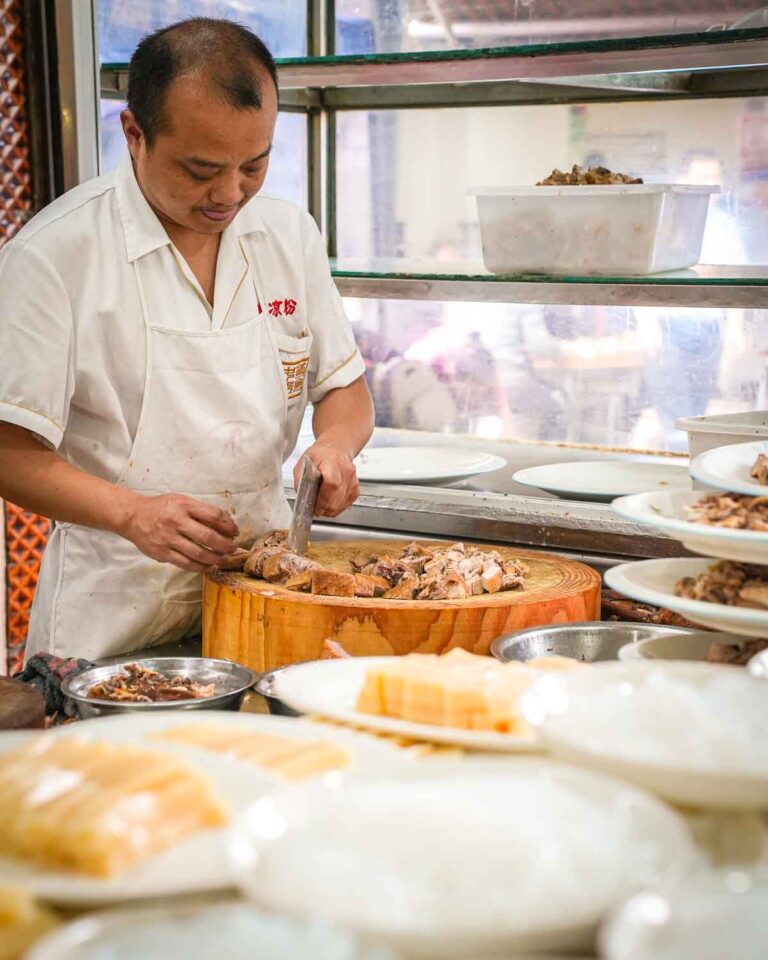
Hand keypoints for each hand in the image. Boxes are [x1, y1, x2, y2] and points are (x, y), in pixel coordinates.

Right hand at [123, 494, 238, 572]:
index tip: (234, 532)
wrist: (133, 516)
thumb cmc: (162, 508)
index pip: (213, 515)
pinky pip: (185, 563)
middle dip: (225, 545)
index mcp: (184, 506)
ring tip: (223, 559)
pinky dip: (200, 566)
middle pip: (207, 536)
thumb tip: (225, 524)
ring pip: (198, 553)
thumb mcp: (182, 501)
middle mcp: (176, 522)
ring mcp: (168, 539)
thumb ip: (201, 511)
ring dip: (215, 558)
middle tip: (232, 548)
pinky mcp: (162, 553)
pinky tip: (208, 566)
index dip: (228, 525)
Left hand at [296, 443, 358, 516]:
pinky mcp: (356, 488)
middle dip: (324, 507)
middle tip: (315, 509)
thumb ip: (301, 480)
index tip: (314, 504)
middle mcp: (346, 470)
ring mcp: (353, 480)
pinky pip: (346, 504)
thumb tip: (303, 497)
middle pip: (337, 496)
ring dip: (329, 509)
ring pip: (341, 503)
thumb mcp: (303, 463)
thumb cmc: (319, 456)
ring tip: (321, 507)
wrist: (335, 450)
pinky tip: (329, 504)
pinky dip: (336, 508)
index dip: (322, 498)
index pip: (332, 483)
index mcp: (332, 461)